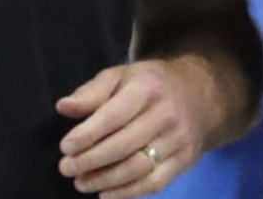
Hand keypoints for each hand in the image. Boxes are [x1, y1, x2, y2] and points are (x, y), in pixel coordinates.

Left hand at [56, 58, 213, 197]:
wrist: (199, 94)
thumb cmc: (149, 84)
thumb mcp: (121, 76)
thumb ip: (92, 92)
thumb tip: (63, 107)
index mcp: (146, 88)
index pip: (114, 115)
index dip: (88, 134)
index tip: (65, 146)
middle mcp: (165, 114)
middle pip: (124, 145)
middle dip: (90, 160)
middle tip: (66, 168)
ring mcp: (178, 139)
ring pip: (138, 167)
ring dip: (105, 180)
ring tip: (80, 182)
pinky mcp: (184, 160)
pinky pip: (155, 183)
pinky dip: (128, 192)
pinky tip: (105, 194)